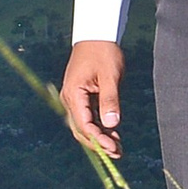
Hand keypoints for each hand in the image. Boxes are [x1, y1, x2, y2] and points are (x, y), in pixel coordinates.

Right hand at [61, 40, 127, 158]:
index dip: (98, 140)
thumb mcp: (111, 75)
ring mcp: (74, 98)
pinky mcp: (80, 96)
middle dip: (98, 143)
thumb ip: (110, 100)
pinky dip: (98, 126)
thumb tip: (112, 124)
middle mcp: (70, 99)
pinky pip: (87, 116)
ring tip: (117, 147)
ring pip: (83, 124)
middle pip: (81, 129)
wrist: (97, 35)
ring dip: (98, 137)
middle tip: (117, 153)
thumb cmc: (104, 52)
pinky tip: (112, 133)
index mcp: (74, 94)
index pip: (84, 125)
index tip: (114, 149)